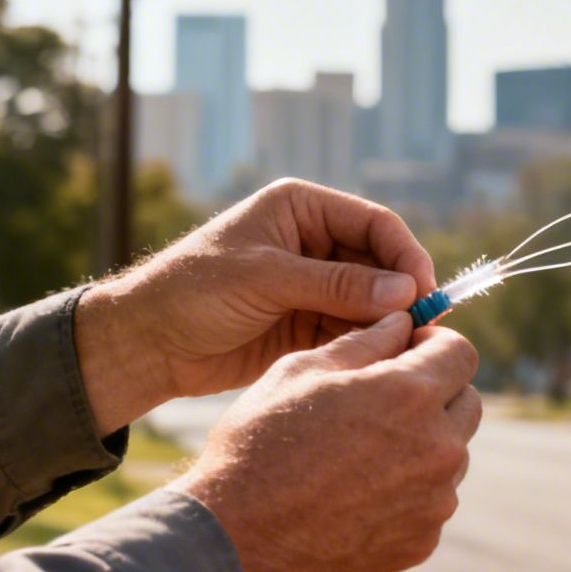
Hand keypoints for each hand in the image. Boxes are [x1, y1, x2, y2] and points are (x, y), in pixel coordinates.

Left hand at [75, 179, 436, 431]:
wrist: (146, 344)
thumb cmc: (193, 293)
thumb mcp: (265, 279)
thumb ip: (336, 285)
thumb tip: (404, 292)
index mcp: (302, 209)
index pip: (374, 224)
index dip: (406, 256)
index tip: (424, 293)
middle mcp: (313, 242)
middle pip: (381, 263)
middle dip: (402, 295)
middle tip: (424, 330)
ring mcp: (312, 285)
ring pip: (372, 301)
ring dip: (388, 323)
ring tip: (402, 351)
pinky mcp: (307, 324)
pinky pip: (352, 330)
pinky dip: (368, 345)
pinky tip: (377, 362)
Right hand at [177, 312, 481, 571]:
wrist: (237, 541)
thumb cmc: (260, 445)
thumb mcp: (300, 371)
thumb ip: (364, 342)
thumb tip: (400, 324)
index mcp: (410, 393)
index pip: (461, 352)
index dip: (434, 345)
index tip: (407, 352)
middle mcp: (438, 447)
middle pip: (466, 404)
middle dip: (435, 393)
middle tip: (384, 400)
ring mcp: (434, 500)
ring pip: (451, 456)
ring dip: (424, 444)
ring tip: (362, 453)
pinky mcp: (422, 541)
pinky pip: (431, 501)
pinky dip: (408, 492)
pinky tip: (356, 495)